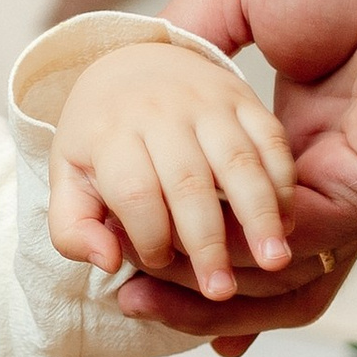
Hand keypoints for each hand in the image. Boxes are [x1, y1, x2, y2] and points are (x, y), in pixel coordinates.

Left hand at [49, 39, 297, 304]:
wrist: (132, 64)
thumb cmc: (101, 137)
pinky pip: (270, 138)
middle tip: (221, 292)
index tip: (159, 264)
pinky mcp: (243, 97)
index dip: (150, 238)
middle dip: (208, 242)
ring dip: (260, 215)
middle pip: (188, 183)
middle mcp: (160, 112)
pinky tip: (287, 221)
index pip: (135, 193)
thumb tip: (106, 262)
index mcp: (110, 134)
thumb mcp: (69, 179)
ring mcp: (206, 102)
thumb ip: (72, 228)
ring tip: (274, 261)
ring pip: (238, 161)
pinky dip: (283, 180)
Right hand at [136, 0, 356, 328]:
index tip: (119, 257)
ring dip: (208, 300)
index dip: (181, 243)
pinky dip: (245, 265)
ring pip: (279, 279)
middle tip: (123, 296)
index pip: (235, 213)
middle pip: (255, 264)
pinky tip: (188, 258)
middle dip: (186, 295)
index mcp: (299, 131)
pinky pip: (303, 252)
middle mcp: (327, 170)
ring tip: (140, 295)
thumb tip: (129, 82)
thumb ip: (185, 45)